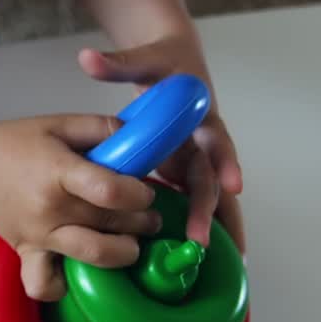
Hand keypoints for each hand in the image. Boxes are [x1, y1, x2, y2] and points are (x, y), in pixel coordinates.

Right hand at [0, 116, 162, 302]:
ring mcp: (37, 235)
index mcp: (57, 171)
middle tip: (148, 213)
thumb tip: (142, 138)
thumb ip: (102, 128)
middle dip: (143, 221)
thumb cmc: (14, 142)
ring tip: (130, 242)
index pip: (110, 191)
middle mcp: (49, 208)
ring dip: (123, 252)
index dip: (139, 193)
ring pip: (93, 257)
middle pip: (111, 224)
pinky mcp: (26, 253)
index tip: (144, 190)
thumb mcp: (59, 123)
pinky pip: (46, 285)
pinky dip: (64, 286)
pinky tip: (78, 271)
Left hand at [77, 36, 244, 252]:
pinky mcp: (185, 167)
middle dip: (212, 210)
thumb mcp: (143, 61)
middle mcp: (204, 140)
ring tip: (225, 263)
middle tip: (203, 241)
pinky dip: (200, 222)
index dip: (226, 162)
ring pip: (210, 195)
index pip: (218, 140)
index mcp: (200, 115)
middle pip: (213, 178)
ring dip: (217, 225)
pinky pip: (195, 198)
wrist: (175, 62)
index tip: (233, 184)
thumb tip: (87, 58)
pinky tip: (197, 251)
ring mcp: (196, 156)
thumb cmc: (162, 62)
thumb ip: (117, 63)